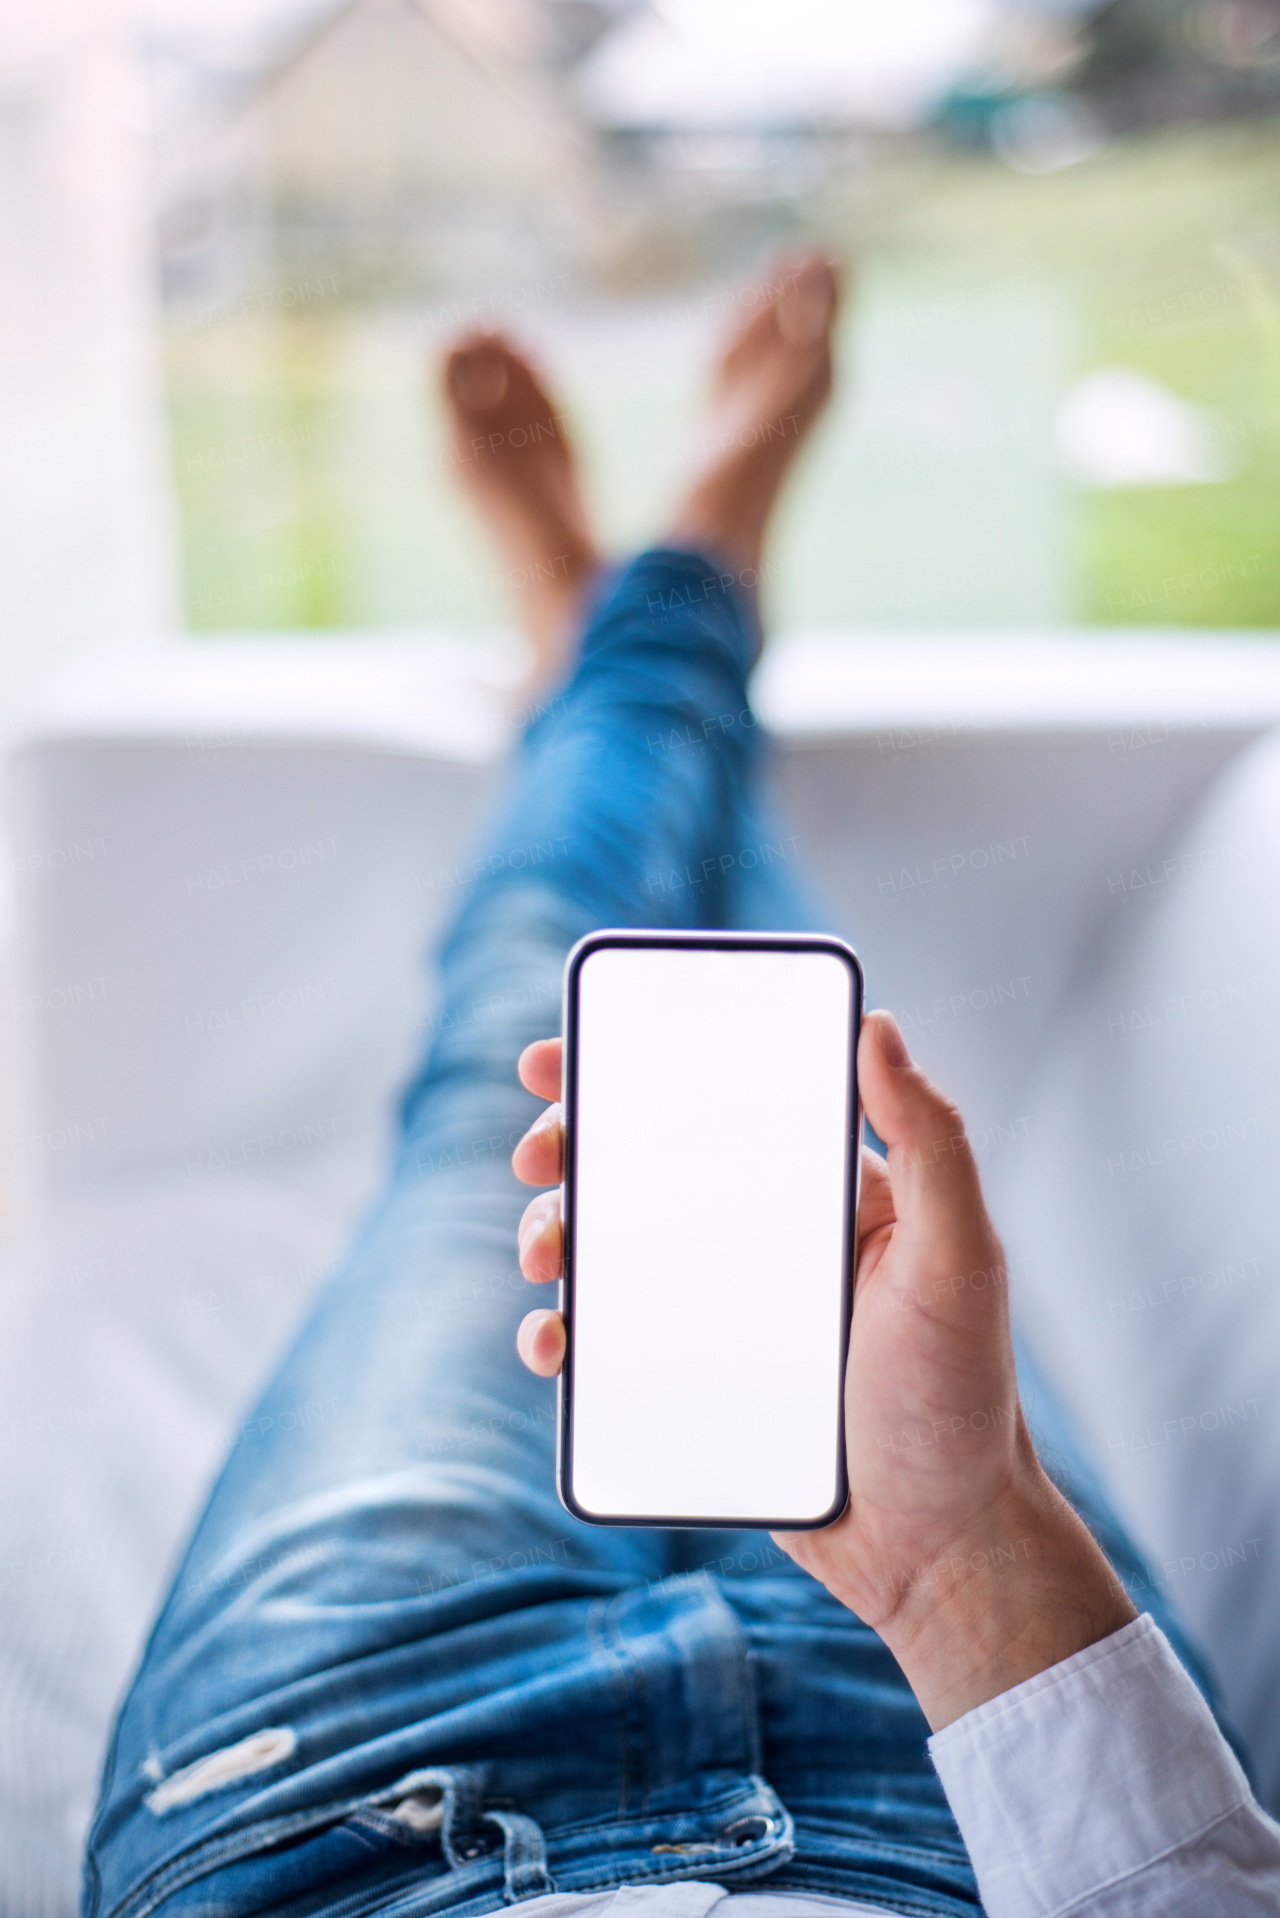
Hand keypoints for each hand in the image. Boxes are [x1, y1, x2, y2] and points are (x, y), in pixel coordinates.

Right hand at [511, 1013, 1133, 1728]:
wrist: (937, 1552)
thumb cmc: (961, 1400)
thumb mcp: (959, 1260)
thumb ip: (931, 1144)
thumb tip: (879, 1028)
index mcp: (822, 1192)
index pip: (723, 1100)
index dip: (639, 1065)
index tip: (568, 1053)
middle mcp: (763, 1241)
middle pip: (643, 1167)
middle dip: (572, 1145)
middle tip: (536, 1154)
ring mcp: (720, 1314)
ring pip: (609, 1251)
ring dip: (555, 1233)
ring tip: (544, 1254)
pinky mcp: (689, 1383)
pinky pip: (607, 1344)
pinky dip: (562, 1333)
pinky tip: (553, 1344)